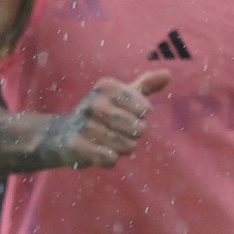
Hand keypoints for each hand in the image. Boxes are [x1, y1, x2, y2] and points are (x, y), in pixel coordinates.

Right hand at [52, 70, 168, 167]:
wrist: (64, 133)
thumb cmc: (102, 113)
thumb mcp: (122, 95)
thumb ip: (146, 85)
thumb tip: (168, 74)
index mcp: (106, 87)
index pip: (143, 107)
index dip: (141, 115)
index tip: (129, 113)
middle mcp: (93, 103)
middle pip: (137, 128)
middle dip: (135, 134)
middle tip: (122, 131)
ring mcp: (83, 124)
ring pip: (125, 145)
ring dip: (124, 147)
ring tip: (112, 142)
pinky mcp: (76, 145)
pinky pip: (109, 158)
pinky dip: (110, 159)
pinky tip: (102, 152)